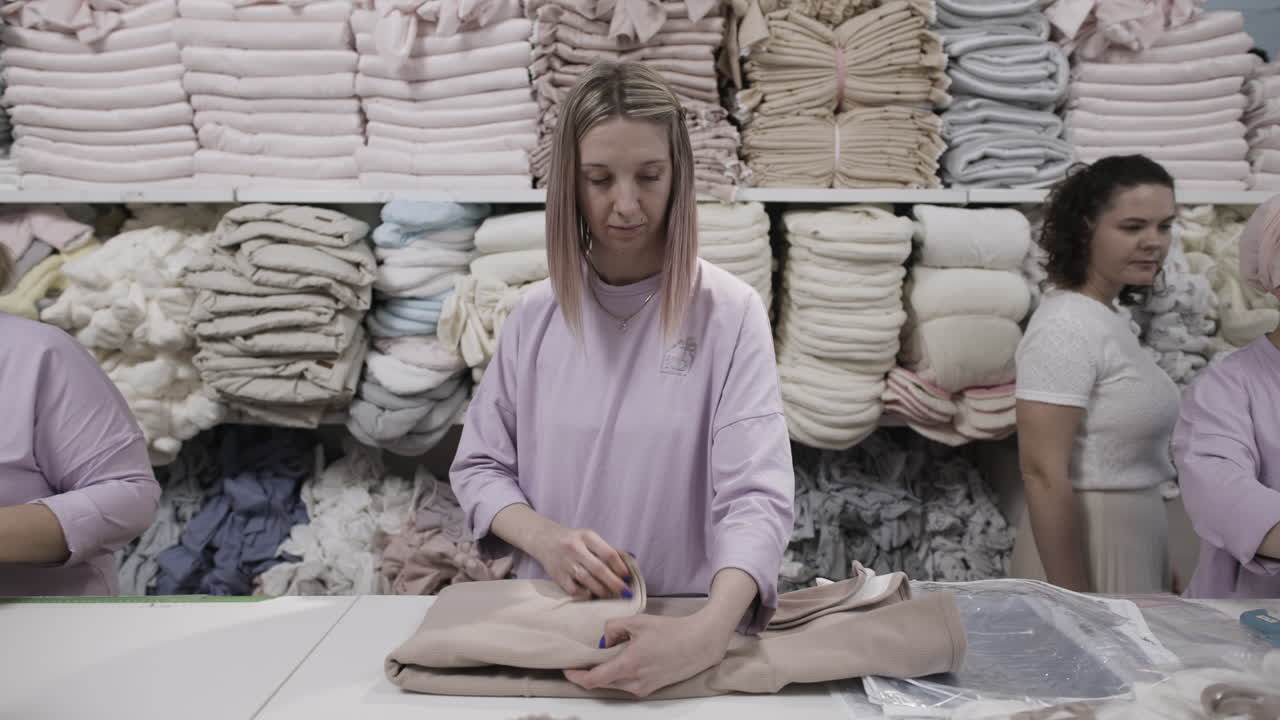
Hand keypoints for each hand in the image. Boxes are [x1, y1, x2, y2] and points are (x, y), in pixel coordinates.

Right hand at [529, 524, 630, 600]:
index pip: (608, 553)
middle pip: (599, 568)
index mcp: (587, 536)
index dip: (620, 567)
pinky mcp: (557, 576)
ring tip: (611, 595)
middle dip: (614, 583)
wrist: (543, 540)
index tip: (628, 577)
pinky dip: (585, 594)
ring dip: (602, 590)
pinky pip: (574, 590)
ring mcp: (565, 563)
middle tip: (625, 593)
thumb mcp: (589, 538)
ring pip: (587, 580)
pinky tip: (592, 594)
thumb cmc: (573, 540)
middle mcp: (575, 548)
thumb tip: (629, 562)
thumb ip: (607, 549)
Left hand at [564, 613, 732, 696]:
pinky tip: (625, 658)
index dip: (576, 676)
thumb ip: (613, 628)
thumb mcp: (637, 621)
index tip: (567, 668)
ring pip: (613, 684)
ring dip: (605, 673)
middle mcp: (633, 682)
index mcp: (627, 665)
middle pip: (601, 682)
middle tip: (584, 657)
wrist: (699, 644)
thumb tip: (603, 640)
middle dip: (589, 672)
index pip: (592, 679)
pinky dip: (619, 674)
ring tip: (607, 654)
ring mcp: (642, 688)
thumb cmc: (671, 631)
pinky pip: (626, 684)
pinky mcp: (650, 689)